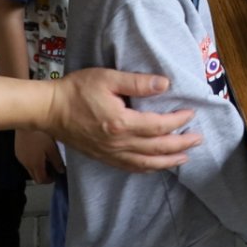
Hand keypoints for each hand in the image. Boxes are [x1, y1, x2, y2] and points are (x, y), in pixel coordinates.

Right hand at [14, 129, 61, 183]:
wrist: (26, 120)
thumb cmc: (41, 134)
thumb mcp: (52, 147)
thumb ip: (57, 161)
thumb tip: (61, 171)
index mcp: (35, 165)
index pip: (41, 180)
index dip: (49, 180)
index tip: (56, 176)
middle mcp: (25, 164)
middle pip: (34, 176)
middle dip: (43, 175)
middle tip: (53, 169)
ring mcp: (20, 157)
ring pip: (29, 169)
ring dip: (37, 168)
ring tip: (47, 160)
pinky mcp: (17, 150)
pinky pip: (25, 161)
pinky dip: (32, 161)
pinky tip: (38, 152)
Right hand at [47, 68, 199, 170]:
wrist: (48, 110)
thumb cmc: (76, 90)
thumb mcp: (108, 78)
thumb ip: (138, 82)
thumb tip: (165, 84)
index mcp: (122, 123)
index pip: (159, 126)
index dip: (179, 121)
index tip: (192, 113)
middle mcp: (118, 143)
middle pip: (157, 148)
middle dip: (181, 144)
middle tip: (198, 139)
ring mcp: (110, 154)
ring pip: (146, 163)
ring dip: (168, 161)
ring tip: (185, 157)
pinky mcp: (103, 157)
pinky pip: (131, 168)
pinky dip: (148, 168)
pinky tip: (156, 166)